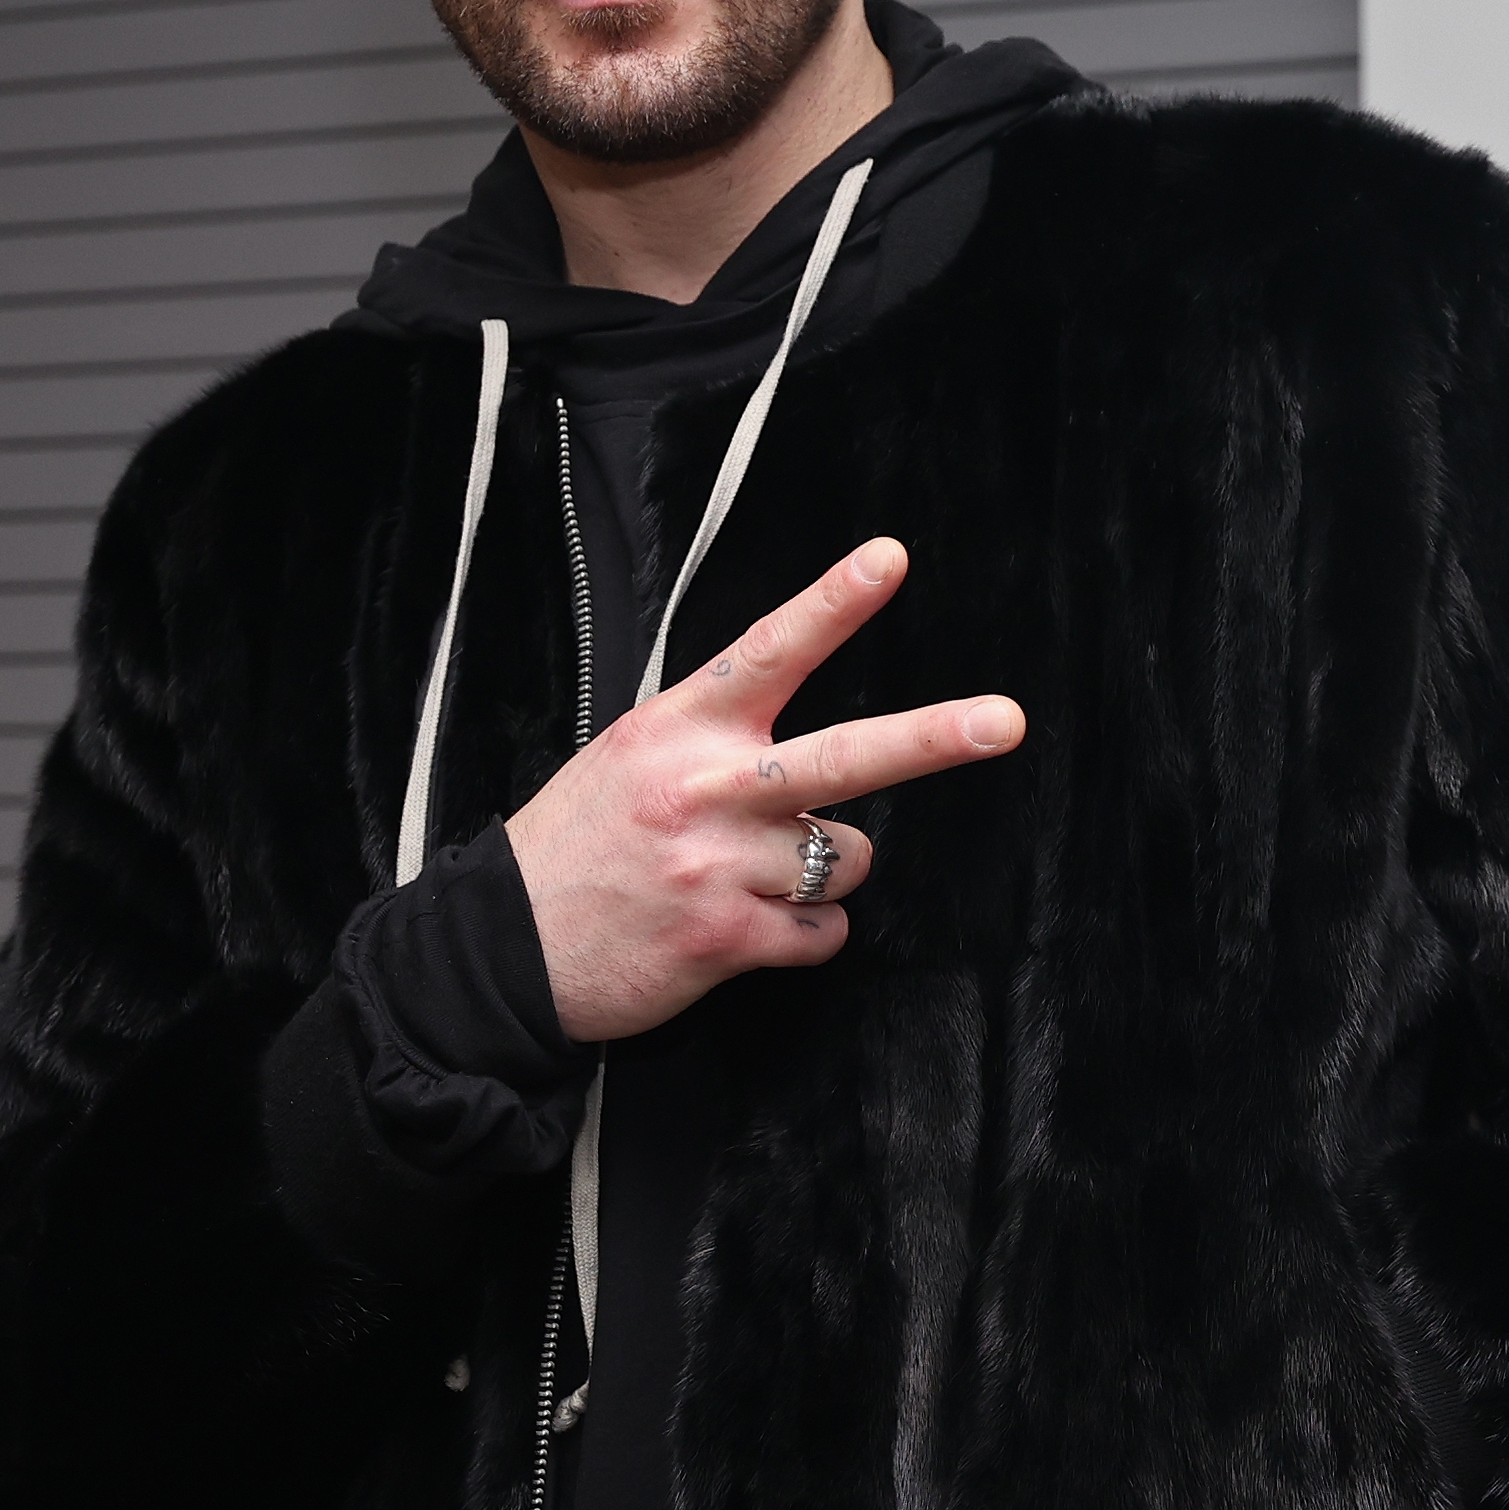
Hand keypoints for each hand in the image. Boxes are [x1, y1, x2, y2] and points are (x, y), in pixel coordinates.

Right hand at [505, 536, 1022, 1046]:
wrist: (504, 951)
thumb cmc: (576, 850)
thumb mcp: (629, 760)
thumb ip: (715, 741)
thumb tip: (810, 759)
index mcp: (677, 728)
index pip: (769, 651)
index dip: (833, 602)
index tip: (890, 558)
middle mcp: (703, 788)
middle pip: (843, 757)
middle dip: (933, 737)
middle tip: (1004, 721)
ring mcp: (718, 865)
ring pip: (846, 857)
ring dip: (823, 872)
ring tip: (752, 877)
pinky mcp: (725, 938)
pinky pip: (822, 930)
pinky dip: (804, 934)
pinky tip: (747, 930)